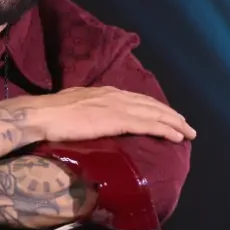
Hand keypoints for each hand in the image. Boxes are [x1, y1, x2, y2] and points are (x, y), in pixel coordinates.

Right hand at [26, 86, 195, 142]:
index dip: (154, 107)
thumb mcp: (74, 107)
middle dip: (171, 115)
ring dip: (175, 123)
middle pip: (151, 104)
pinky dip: (165, 130)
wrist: (41, 115)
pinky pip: (148, 124)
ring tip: (188, 132)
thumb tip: (91, 120)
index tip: (167, 115)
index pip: (137, 99)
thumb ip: (88, 111)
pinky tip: (177, 136)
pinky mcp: (117, 120)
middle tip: (186, 125)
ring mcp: (117, 107)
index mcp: (105, 93)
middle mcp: (115, 96)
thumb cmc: (50, 116)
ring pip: (155, 113)